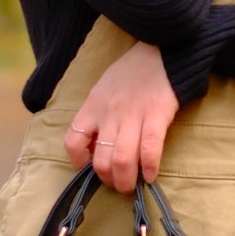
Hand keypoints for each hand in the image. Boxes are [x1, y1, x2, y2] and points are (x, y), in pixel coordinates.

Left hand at [64, 42, 181, 193]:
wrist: (162, 49)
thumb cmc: (132, 71)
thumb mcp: (104, 88)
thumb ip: (98, 113)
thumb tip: (95, 143)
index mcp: (93, 106)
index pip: (72, 140)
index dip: (79, 161)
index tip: (91, 167)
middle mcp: (109, 113)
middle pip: (100, 160)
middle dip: (108, 180)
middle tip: (117, 184)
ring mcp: (133, 115)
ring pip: (122, 160)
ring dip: (126, 181)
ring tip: (132, 186)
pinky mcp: (156, 115)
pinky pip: (149, 149)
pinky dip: (149, 168)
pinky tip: (151, 175)